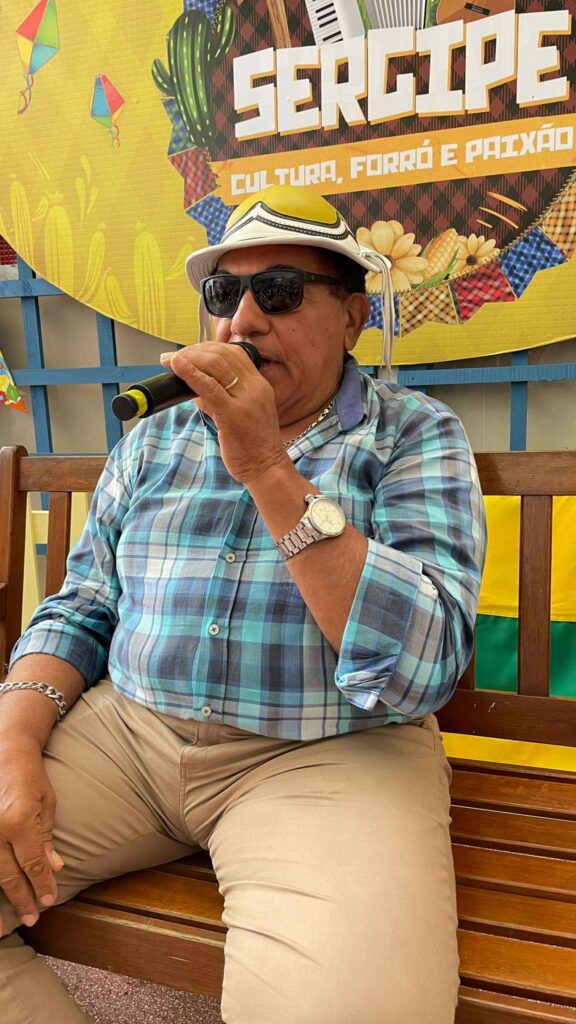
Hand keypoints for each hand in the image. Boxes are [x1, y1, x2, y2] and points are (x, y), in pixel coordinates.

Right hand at [0, 737, 62, 934]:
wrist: (6, 752)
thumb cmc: (30, 776)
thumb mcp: (47, 804)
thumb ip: (46, 838)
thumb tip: (54, 868)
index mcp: (20, 821)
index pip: (33, 864)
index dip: (41, 885)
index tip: (49, 901)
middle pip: (9, 875)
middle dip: (22, 898)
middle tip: (32, 917)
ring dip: (2, 896)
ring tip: (6, 922)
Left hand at [160, 342, 289, 483]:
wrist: (267, 468)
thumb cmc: (253, 445)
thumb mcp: (240, 415)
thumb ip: (219, 399)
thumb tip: (194, 387)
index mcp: (259, 385)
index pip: (233, 353)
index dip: (208, 348)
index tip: (190, 353)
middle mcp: (255, 387)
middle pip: (222, 355)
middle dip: (194, 351)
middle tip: (173, 357)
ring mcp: (245, 400)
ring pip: (215, 366)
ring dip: (188, 359)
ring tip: (169, 361)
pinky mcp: (233, 414)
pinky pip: (209, 387)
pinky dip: (190, 373)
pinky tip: (177, 367)